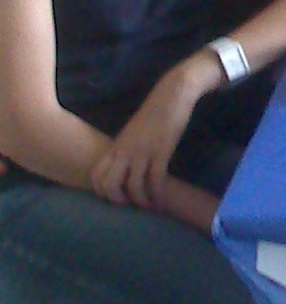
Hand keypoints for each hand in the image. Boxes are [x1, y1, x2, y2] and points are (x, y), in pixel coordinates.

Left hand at [91, 55, 211, 210]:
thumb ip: (126, 148)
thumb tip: (125, 167)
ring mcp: (141, 152)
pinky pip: (155, 180)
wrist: (171, 95)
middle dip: (118, 201)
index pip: (96, 176)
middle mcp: (124, 151)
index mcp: (115, 146)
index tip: (117, 199)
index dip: (102, 193)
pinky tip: (161, 200)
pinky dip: (157, 194)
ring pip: (132, 187)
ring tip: (150, 207)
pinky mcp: (160, 152)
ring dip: (141, 201)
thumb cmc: (154, 113)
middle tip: (131, 206)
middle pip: (108, 185)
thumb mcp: (133, 133)